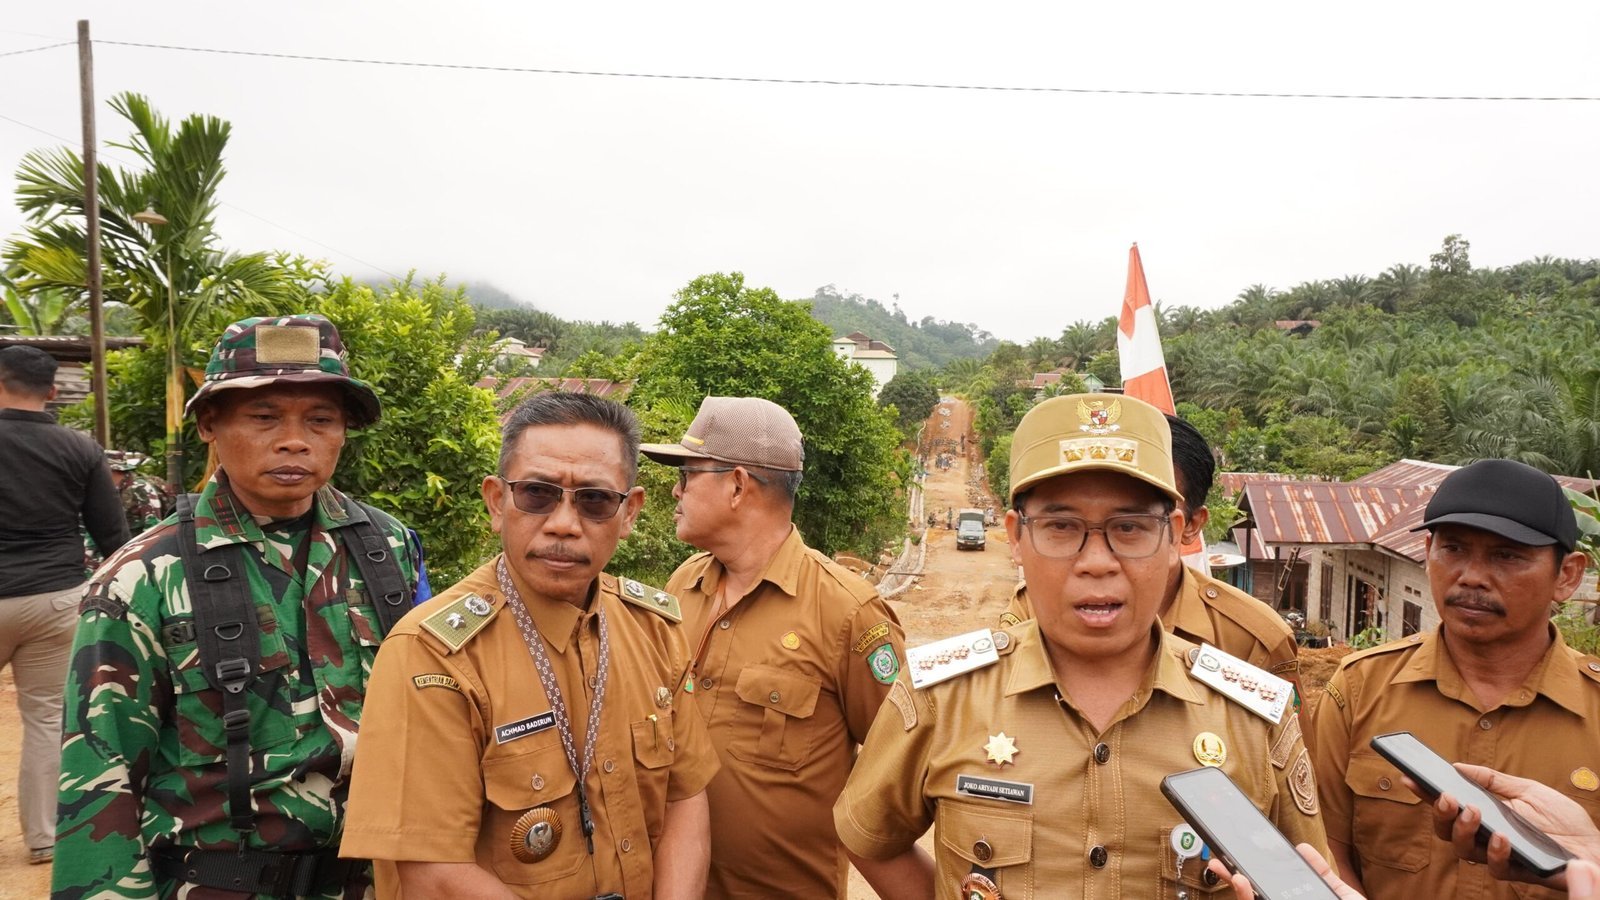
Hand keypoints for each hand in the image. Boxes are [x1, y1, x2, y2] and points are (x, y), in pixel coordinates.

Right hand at [1206, 843, 1364, 899]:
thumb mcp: (1341, 896)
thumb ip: (1322, 875)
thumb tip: (1303, 849)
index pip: (1268, 888)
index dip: (1253, 872)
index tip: (1241, 854)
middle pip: (1254, 896)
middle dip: (1234, 877)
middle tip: (1220, 861)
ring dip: (1239, 891)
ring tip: (1235, 875)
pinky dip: (1248, 898)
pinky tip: (1244, 885)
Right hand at [1427, 763, 1599, 887]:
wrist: (1594, 846)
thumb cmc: (1563, 819)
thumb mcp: (1527, 790)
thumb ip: (1493, 780)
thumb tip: (1458, 766)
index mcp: (1485, 813)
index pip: (1448, 804)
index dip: (1425, 792)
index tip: (1409, 776)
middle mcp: (1485, 835)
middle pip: (1446, 830)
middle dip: (1440, 813)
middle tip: (1447, 797)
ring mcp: (1499, 855)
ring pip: (1462, 850)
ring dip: (1462, 830)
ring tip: (1473, 812)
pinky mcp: (1517, 871)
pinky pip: (1495, 867)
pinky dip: (1494, 852)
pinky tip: (1501, 837)